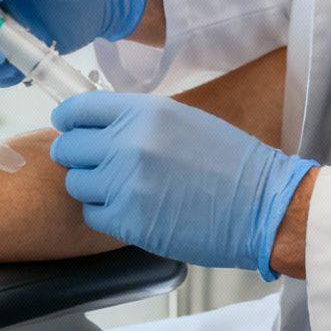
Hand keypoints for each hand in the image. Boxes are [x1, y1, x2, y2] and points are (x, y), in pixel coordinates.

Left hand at [50, 92, 316, 278]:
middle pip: (68, 149)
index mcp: (143, 113)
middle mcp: (129, 144)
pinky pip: (92, 214)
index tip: (70, 128)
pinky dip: (105, 213)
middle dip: (79, 157)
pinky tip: (131, 209)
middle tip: (98, 164)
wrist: (262, 206)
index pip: (78, 110)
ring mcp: (125, 184)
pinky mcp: (128, 220)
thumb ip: (136, 121)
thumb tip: (97, 125)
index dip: (70, 121)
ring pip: (76, 183)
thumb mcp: (182, 121)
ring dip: (93, 187)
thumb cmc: (230, 163)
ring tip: (122, 189)